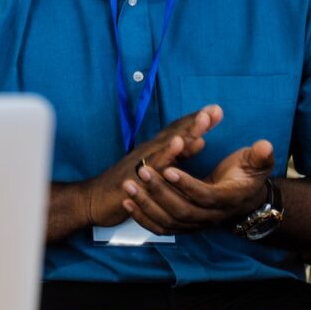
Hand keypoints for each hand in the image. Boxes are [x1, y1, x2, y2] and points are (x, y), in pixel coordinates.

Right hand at [79, 106, 222, 228]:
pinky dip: (167, 153)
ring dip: (186, 130)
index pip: (179, 130)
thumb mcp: (157, 168)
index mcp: (156, 149)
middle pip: (176, 131)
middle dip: (196, 120)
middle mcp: (149, 150)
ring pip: (168, 143)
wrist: (93, 200)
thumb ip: (177, 156)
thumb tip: (200, 142)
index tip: (217, 110)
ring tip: (203, 120)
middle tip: (215, 109)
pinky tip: (178, 144)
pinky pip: (154, 164)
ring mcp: (142, 161)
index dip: (197, 120)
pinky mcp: (136, 176)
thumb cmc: (127, 185)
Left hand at [122, 137, 275, 234]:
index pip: (205, 196)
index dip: (186, 184)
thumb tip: (265, 145)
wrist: (245, 199)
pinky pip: (161, 228)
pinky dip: (143, 218)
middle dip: (160, 192)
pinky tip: (128, 202)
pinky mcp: (184, 226)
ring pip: (168, 220)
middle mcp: (211, 216)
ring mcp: (196, 224)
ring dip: (146, 204)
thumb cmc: (247, 175)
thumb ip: (260, 155)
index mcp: (228, 199)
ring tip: (129, 185)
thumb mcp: (257, 163)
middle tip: (142, 171)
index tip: (168, 169)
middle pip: (182, 210)